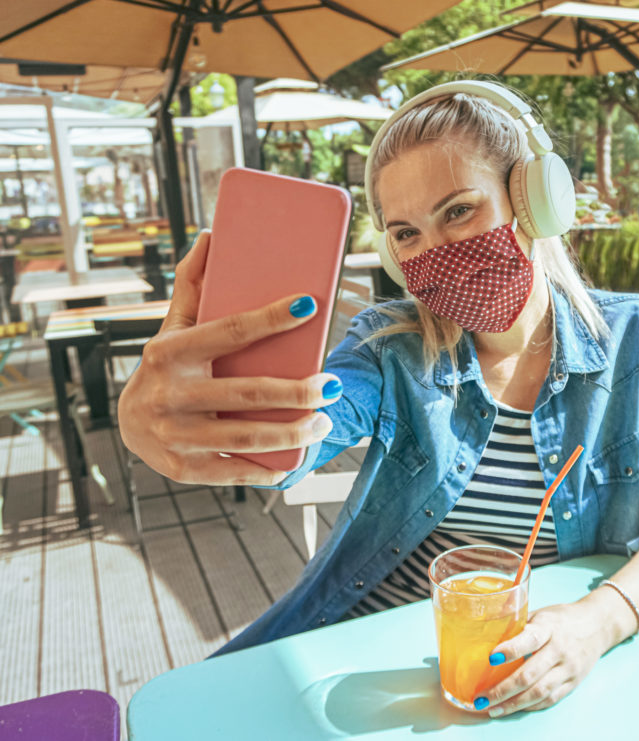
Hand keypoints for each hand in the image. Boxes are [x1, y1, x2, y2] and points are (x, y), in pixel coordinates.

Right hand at [118, 230, 341, 485]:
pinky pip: (234, 470)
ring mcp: (174, 435)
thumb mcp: (174, 327)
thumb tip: (212, 236)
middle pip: (248, 392)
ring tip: (325, 422)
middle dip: (298, 391)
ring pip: (247, 435)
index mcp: (168, 353)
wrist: (126, 424)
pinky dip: (268, 468)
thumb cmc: (166, 366)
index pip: (228, 330)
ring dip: (294, 432)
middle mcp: (168, 394)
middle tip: (332, 386)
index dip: (271, 317)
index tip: (309, 304)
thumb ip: (193, 286)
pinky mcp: (182, 467)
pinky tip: (296, 460)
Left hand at [476, 601, 612, 716]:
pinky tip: (514, 708)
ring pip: (539, 692)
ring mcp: (568, 668)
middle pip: (530, 674)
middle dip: (503, 689)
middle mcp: (560, 649)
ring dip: (513, 704)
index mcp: (549, 627)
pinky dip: (530, 706)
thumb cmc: (562, 619)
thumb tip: (486, 636)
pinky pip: (550, 699)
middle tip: (481, 698)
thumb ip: (519, 626)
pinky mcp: (573, 682)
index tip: (491, 658)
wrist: (598, 626)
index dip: (510, 650)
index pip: (529, 639)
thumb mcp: (541, 614)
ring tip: (493, 709)